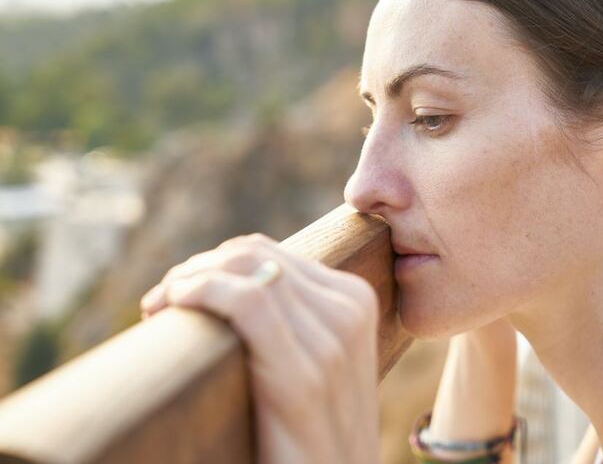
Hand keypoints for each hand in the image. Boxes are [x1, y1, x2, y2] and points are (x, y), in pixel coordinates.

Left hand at [139, 233, 380, 463]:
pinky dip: (199, 292)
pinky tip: (170, 308)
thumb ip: (295, 325)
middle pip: (253, 254)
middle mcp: (349, 310)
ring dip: (188, 279)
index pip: (270, 255)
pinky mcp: (303, 376)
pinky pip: (245, 300)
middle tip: (160, 304)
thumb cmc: (313, 438)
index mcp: (355, 303)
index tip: (178, 295)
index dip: (215, 264)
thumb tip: (228, 288)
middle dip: (197, 268)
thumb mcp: (317, 368)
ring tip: (158, 310)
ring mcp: (333, 340)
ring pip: (245, 267)